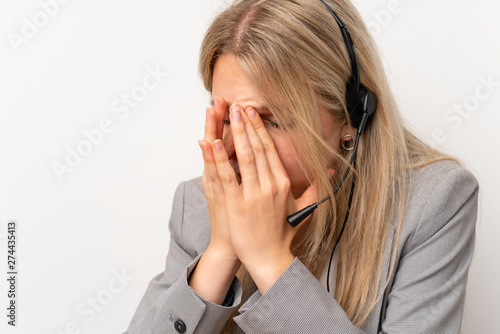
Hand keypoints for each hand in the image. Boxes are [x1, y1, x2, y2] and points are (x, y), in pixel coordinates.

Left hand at [204, 103, 328, 292]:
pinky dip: (219, 156)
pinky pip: (226, 175)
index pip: (270, 150)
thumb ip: (316, 189)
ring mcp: (253, 194)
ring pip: (243, 156)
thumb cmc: (282, 234)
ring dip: (235, 132)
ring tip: (227, 114)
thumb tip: (330, 171)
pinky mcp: (237, 204)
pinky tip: (213, 141)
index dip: (260, 130)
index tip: (254, 114)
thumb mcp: (303, 210)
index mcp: (282, 184)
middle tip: (239, 105)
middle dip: (247, 124)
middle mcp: (269, 185)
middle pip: (257, 148)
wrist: (268, 258)